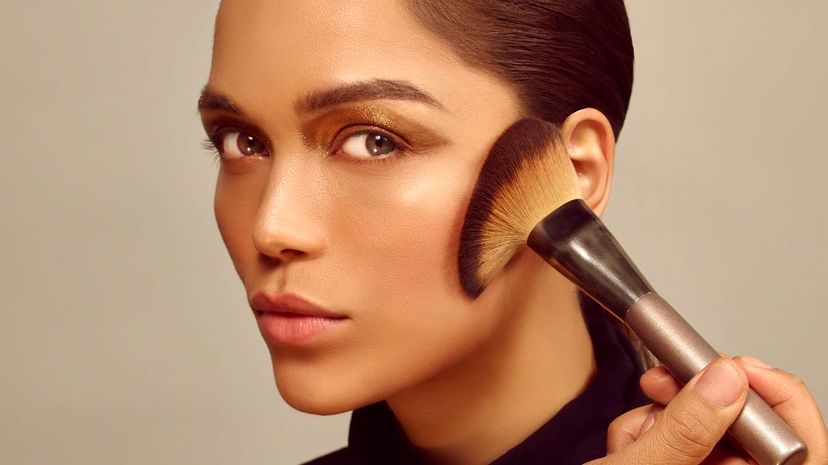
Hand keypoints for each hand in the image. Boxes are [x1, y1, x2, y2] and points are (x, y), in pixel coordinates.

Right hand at [586, 355, 827, 464]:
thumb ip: (685, 429)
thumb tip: (725, 379)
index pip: (796, 444)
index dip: (775, 395)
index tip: (733, 365)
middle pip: (744, 425)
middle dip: (696, 399)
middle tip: (666, 382)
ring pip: (704, 424)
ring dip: (660, 414)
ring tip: (632, 432)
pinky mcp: (677, 463)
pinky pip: (676, 432)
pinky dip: (645, 425)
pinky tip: (625, 443)